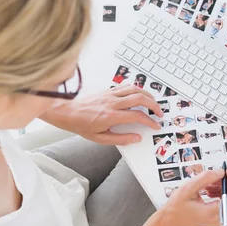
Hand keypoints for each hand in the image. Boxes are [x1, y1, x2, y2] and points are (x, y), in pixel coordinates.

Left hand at [40, 85, 163, 144]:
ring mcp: (110, 94)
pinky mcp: (108, 90)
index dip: (150, 121)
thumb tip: (136, 138)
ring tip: (153, 102)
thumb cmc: (81, 125)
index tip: (155, 125)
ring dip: (147, 95)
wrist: (67, 112)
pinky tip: (140, 94)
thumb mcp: (100, 138)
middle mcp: (112, 103)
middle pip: (140, 98)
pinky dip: (136, 89)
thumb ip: (121, 139)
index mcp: (111, 116)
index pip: (137, 116)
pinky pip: (126, 86)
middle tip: (159, 112)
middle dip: (153, 105)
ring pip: (134, 89)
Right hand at [158, 167, 226, 225]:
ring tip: (207, 184)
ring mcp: (218, 219)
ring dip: (221, 188)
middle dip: (226, 184)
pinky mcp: (215, 217)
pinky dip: (218, 193)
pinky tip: (207, 190)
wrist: (169, 222)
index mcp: (213, 213)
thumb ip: (205, 178)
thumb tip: (220, 172)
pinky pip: (223, 203)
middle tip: (216, 175)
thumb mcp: (188, 188)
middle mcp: (218, 218)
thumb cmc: (176, 207)